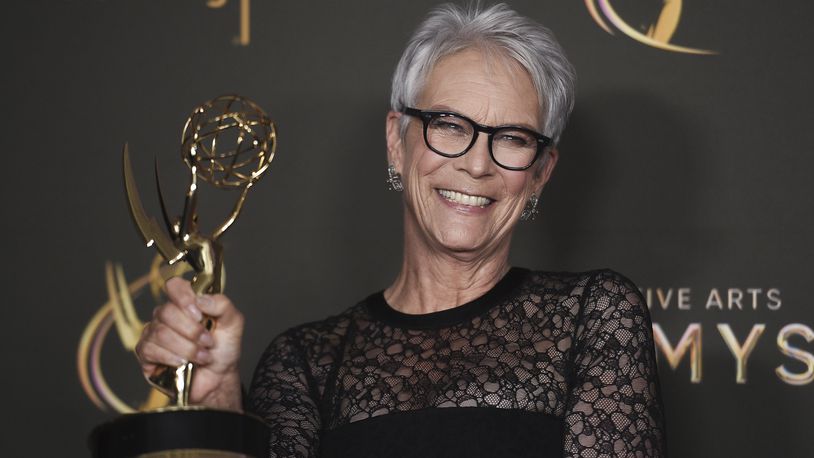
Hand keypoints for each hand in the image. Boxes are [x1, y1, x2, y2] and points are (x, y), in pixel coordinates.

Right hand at [135, 277, 243, 410]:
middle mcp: (167, 315)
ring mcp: (154, 333)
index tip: (199, 315)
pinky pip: (150, 349)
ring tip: (202, 356)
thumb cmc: (223, 349)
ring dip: (186, 347)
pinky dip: (171, 357)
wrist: (218, 378)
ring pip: (160, 332)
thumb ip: (223, 305)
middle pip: (166, 311)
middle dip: (191, 331)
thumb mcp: (233, 324)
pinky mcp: (146, 353)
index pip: (174, 286)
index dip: (184, 298)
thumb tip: (201, 299)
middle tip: (208, 342)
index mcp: (186, 303)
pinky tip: (183, 364)